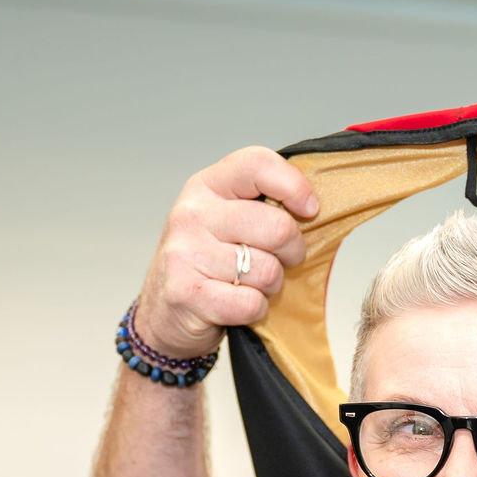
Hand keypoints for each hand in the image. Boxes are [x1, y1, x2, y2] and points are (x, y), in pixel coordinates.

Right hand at [132, 147, 319, 360]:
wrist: (163, 312)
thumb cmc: (206, 263)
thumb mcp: (226, 219)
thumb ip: (261, 205)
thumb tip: (313, 207)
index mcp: (207, 186)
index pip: (258, 164)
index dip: (294, 186)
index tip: (309, 209)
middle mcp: (192, 214)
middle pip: (277, 227)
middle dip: (291, 251)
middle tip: (279, 260)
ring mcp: (186, 253)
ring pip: (268, 270)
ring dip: (270, 285)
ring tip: (248, 283)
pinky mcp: (188, 294)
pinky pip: (251, 302)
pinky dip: (255, 309)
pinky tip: (236, 304)